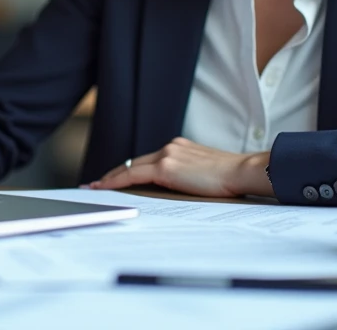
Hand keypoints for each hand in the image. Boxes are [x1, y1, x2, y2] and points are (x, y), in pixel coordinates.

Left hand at [88, 137, 272, 197]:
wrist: (241, 171)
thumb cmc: (231, 177)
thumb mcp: (206, 173)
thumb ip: (190, 175)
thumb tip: (180, 190)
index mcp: (180, 148)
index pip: (148, 160)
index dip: (129, 168)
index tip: (116, 176)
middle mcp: (170, 147)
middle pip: (134, 162)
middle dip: (113, 173)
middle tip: (95, 183)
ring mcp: (167, 155)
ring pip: (129, 167)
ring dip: (110, 178)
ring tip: (95, 188)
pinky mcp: (165, 167)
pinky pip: (132, 175)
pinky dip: (115, 181)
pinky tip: (104, 188)